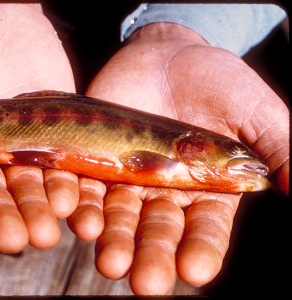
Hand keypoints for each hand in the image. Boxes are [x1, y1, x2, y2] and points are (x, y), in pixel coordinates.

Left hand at [67, 23, 288, 294]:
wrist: (167, 53)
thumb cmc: (217, 81)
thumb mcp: (254, 111)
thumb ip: (276, 148)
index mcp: (205, 190)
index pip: (204, 230)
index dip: (200, 250)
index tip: (193, 271)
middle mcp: (164, 192)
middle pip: (157, 232)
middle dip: (152, 256)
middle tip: (145, 284)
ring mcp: (127, 177)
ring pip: (119, 216)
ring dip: (114, 240)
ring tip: (111, 262)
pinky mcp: (95, 158)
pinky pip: (86, 186)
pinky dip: (81, 203)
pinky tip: (80, 220)